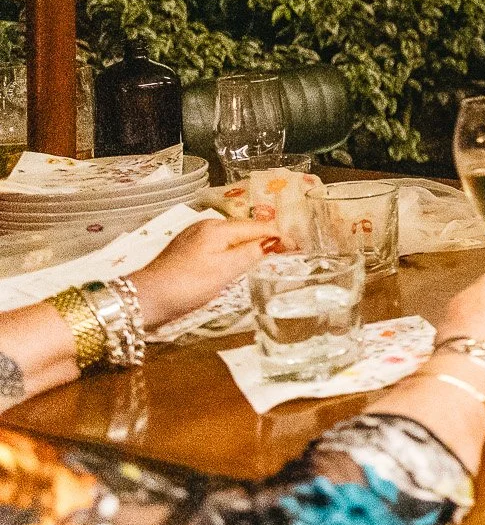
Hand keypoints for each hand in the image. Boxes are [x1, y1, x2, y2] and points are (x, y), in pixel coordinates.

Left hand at [128, 218, 280, 325]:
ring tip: (270, 259)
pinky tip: (239, 263)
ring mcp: (195, 237)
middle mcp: (207, 226)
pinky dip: (235, 251)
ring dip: (252, 245)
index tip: (301, 250)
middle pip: (246, 229)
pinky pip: (220, 245)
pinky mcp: (187, 249)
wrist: (144, 299)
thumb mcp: (224, 271)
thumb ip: (252, 254)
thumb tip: (276, 242)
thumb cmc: (187, 285)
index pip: (260, 226)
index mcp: (218, 228)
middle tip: (289, 255)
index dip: (282, 237)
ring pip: (233, 237)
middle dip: (269, 239)